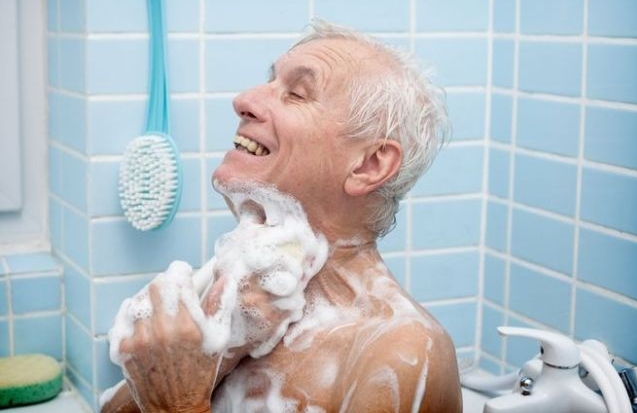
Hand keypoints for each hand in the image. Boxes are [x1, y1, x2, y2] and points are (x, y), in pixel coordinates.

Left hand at [119, 282, 220, 412]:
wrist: (175, 407)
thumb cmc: (200, 374)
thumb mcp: (218, 340)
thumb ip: (220, 306)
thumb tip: (225, 279)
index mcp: (186, 326)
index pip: (176, 279)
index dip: (180, 272)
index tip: (183, 274)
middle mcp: (160, 330)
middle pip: (156, 285)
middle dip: (166, 284)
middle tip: (173, 293)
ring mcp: (138, 340)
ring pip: (139, 300)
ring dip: (150, 300)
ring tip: (160, 312)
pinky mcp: (123, 349)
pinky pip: (123, 318)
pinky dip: (132, 315)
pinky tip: (144, 321)